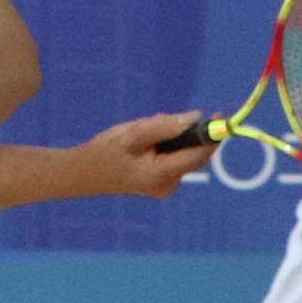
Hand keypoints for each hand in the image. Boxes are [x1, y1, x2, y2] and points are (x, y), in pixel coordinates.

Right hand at [82, 112, 218, 197]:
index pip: (198, 155)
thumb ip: (166, 126)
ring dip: (172, 139)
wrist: (83, 173)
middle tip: (158, 120)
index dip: (211, 136)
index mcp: (161, 175)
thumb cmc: (105, 152)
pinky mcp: (162, 183)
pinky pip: (175, 159)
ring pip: (183, 155)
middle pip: (193, 154)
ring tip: (142, 133)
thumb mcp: (133, 133)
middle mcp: (168, 185)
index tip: (218, 116)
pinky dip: (166, 147)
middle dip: (184, 134)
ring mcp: (166, 187)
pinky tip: (143, 144)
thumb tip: (197, 117)